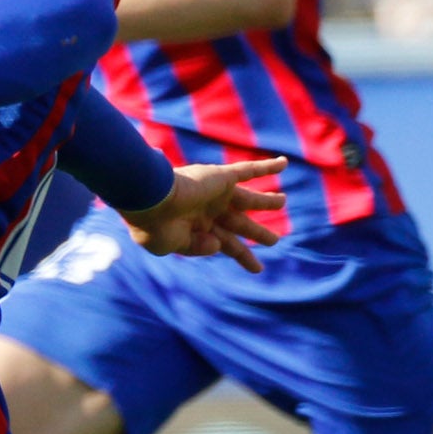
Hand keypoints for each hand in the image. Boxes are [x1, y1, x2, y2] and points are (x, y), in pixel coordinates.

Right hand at [127, 155, 287, 269]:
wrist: (149, 199)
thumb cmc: (153, 226)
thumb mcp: (171, 247)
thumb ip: (196, 249)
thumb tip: (218, 246)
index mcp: (197, 230)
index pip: (227, 244)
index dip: (243, 257)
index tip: (258, 269)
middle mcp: (209, 212)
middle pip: (241, 224)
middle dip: (258, 233)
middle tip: (274, 241)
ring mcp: (216, 194)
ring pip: (248, 198)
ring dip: (266, 200)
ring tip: (283, 201)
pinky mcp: (221, 177)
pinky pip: (248, 170)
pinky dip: (266, 167)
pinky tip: (284, 164)